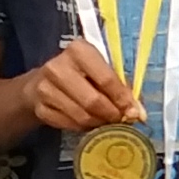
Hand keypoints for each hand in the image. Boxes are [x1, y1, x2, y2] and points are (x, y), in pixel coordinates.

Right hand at [21, 39, 137, 134]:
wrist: (41, 82)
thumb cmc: (79, 73)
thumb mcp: (99, 69)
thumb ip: (119, 86)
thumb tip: (138, 112)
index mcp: (78, 51)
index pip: (106, 79)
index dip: (122, 98)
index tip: (134, 112)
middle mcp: (58, 67)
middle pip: (93, 101)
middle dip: (111, 114)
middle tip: (121, 120)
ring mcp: (45, 89)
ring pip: (81, 116)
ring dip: (99, 123)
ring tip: (107, 122)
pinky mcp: (40, 108)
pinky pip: (69, 125)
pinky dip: (84, 128)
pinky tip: (89, 123)